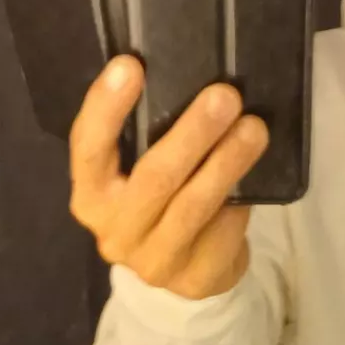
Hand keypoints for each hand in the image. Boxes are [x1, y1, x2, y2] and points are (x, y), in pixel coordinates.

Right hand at [69, 57, 268, 299]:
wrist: (183, 276)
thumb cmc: (160, 204)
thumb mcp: (137, 173)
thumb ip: (146, 139)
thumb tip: (191, 79)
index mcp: (91, 195)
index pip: (88, 148)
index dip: (105, 107)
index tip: (130, 65)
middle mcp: (114, 231)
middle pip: (153, 178)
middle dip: (191, 133)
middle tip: (224, 96)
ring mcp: (153, 260)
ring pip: (193, 206)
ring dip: (227, 163)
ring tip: (253, 128)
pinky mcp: (193, 279)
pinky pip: (222, 232)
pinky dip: (240, 200)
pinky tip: (256, 176)